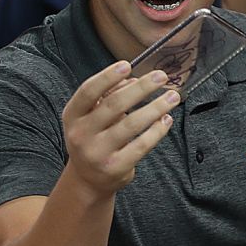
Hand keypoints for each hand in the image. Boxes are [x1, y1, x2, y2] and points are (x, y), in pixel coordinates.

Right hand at [59, 60, 177, 199]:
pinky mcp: (116, 167)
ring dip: (156, 107)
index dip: (107, 77)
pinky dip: (157, 130)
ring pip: (131, 124)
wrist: (88, 180)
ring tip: (172, 96)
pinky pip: (141, 144)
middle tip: (161, 76)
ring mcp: (98, 153)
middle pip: (114, 105)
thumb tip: (134, 80)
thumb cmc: (94, 139)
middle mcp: (81, 134)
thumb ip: (108, 96)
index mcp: (72, 116)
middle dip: (141, 88)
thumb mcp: (91, 117)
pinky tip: (166, 119)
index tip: (128, 65)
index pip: (88, 92)